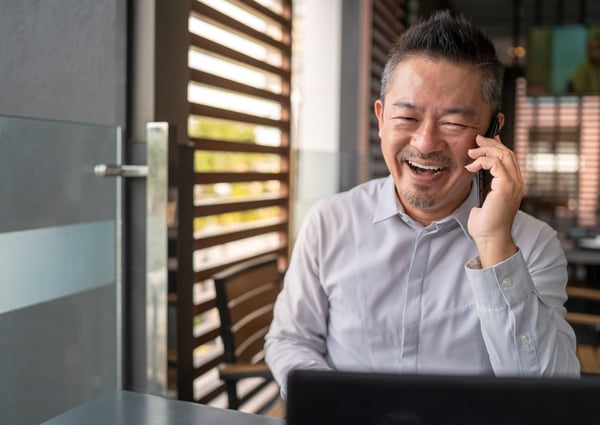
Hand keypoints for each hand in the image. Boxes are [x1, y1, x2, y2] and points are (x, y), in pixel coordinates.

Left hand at [464, 133, 524, 267]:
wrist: (490, 238)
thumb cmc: (485, 223)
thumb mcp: (485, 199)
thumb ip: (486, 185)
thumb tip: (478, 171)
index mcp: (513, 185)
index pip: (509, 159)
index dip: (497, 146)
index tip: (484, 140)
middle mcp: (517, 183)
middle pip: (508, 153)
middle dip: (491, 144)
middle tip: (476, 140)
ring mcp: (514, 184)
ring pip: (504, 155)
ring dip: (485, 150)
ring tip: (471, 152)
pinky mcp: (506, 187)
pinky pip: (497, 164)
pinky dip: (483, 161)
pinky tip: (471, 166)